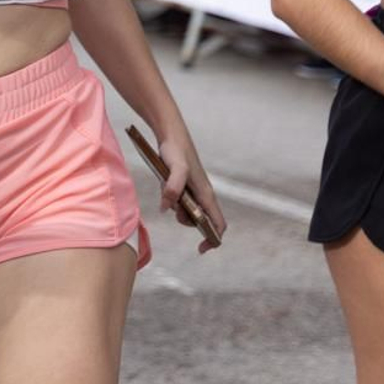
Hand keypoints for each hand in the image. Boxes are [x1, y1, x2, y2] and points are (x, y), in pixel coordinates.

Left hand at [156, 129, 227, 253]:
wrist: (170, 135)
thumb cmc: (176, 151)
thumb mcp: (174, 169)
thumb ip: (172, 188)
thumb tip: (167, 209)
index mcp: (206, 194)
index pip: (218, 224)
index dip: (213, 239)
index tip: (200, 248)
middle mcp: (203, 194)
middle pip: (200, 221)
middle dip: (187, 220)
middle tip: (173, 207)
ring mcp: (194, 190)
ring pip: (188, 211)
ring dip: (177, 208)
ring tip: (168, 192)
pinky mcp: (183, 185)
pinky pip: (178, 200)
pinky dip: (170, 199)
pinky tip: (164, 185)